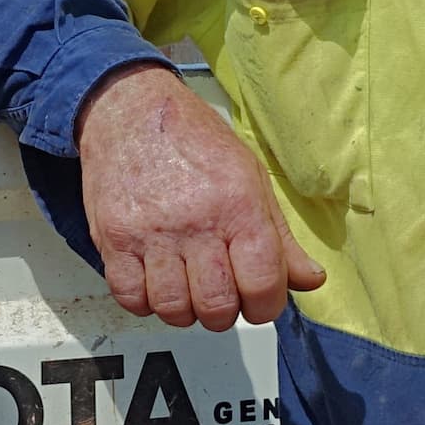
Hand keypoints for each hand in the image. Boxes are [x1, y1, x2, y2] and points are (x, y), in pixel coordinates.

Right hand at [76, 63, 325, 329]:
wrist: (133, 112)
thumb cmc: (196, 141)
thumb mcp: (252, 178)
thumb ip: (280, 236)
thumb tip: (311, 280)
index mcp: (239, 205)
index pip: (263, 283)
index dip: (268, 305)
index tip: (263, 301)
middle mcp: (197, 222)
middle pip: (217, 306)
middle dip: (228, 313)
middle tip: (227, 295)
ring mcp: (152, 234)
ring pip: (173, 309)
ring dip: (187, 311)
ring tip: (192, 287)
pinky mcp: (113, 241)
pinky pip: (130, 299)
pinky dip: (147, 302)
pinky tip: (158, 281)